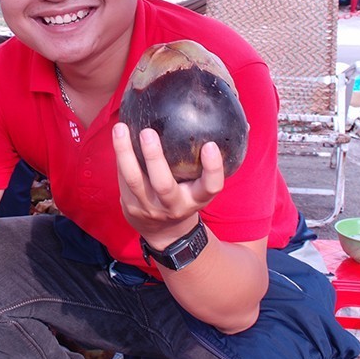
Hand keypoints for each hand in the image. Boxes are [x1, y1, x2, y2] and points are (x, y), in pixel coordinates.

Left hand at [112, 123, 224, 249]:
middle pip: (164, 185)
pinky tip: (118, 134)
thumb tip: (241, 124)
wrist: (166, 234)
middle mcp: (174, 205)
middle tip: (149, 132)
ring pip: (134, 181)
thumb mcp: (201, 187)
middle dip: (155, 158)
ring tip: (121, 128)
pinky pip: (122, 179)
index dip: (213, 169)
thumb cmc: (187, 197)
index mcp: (198, 199)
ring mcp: (150, 208)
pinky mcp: (130, 206)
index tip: (211, 146)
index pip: (211, 187)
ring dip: (125, 154)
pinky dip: (119, 156)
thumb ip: (210, 163)